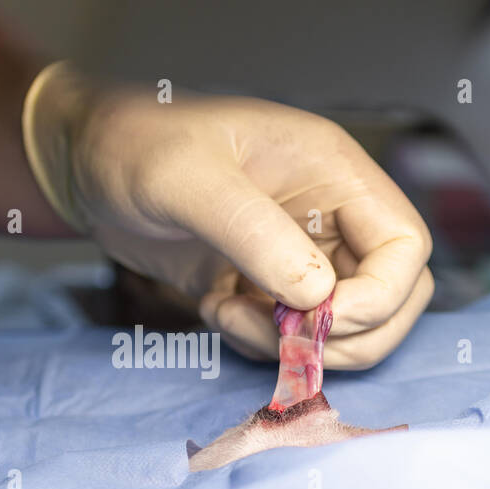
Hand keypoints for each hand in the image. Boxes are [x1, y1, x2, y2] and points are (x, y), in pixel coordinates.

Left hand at [23, 63, 433, 368]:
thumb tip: (317, 295)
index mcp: (332, 170)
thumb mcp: (185, 179)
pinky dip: (260, 342)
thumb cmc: (131, 145)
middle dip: (344, 334)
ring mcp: (299, 252)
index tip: (317, 318)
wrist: (84, 164)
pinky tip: (214, 306)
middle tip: (278, 334)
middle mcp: (329, 213)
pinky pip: (293, 334)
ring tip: (227, 313)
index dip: (378, 297)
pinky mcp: (265, 283)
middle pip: (390, 297)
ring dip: (294, 343)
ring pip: (343, 325)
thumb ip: (253, 232)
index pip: (405, 246)